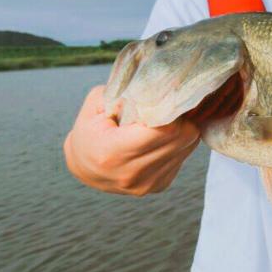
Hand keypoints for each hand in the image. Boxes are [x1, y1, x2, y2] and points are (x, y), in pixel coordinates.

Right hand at [63, 85, 199, 195]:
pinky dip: (179, 143)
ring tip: (165, 120)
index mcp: (114, 153)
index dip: (172, 110)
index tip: (170, 96)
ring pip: (187, 146)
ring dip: (183, 130)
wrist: (84, 167)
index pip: (166, 129)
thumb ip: (124, 91)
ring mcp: (148, 184)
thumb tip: (158, 85)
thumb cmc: (90, 130)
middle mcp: (133, 174)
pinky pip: (183, 157)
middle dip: (182, 117)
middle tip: (171, 104)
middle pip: (183, 137)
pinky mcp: (159, 186)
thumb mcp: (97, 104)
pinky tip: (163, 136)